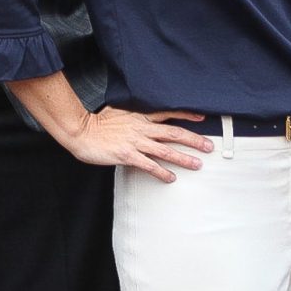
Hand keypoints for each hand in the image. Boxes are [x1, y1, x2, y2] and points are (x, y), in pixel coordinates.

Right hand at [65, 106, 212, 181]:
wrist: (81, 131)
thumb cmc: (97, 123)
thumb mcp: (118, 111)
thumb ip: (133, 115)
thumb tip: (143, 116)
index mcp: (139, 116)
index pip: (167, 114)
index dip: (185, 115)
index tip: (201, 117)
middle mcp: (141, 128)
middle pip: (173, 133)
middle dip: (193, 139)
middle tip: (209, 145)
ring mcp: (135, 142)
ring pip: (165, 150)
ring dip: (183, 158)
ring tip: (197, 164)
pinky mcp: (127, 155)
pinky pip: (149, 166)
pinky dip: (162, 172)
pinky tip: (171, 178)